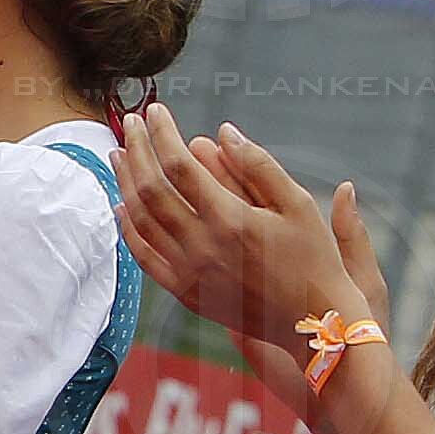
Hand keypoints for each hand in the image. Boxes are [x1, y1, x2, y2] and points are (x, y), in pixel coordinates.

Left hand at [116, 99, 369, 373]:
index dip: (163, 133)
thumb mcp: (298, 203)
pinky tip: (124, 205)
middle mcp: (203, 247)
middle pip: (152, 189)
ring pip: (141, 221)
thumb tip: (222, 131)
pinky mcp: (185, 294)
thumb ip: (258, 165)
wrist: (312, 323)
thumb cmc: (313, 258)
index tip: (156, 111)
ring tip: (121, 153)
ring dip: (126, 183)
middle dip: (138, 150)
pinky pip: (145, 257)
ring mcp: (189, 273)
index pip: (180, 165)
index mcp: (231, 220)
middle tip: (132, 123)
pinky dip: (129, 228)